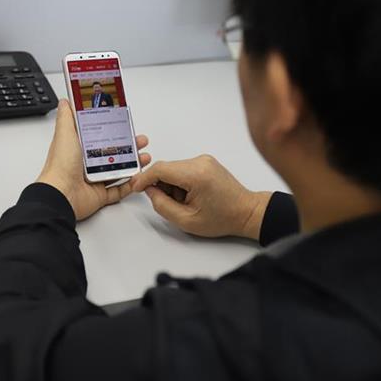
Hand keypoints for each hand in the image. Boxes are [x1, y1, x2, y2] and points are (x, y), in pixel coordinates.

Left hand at [36, 99, 151, 220]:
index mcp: (79, 149)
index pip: (100, 135)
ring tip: (144, 157)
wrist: (61, 195)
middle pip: (113, 152)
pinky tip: (138, 177)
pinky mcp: (100, 195)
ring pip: (118, 169)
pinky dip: (130, 185)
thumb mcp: (64, 134)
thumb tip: (66, 101)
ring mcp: (94, 179)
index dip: (113, 129)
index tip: (125, 123)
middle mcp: (86, 164)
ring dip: (133, 163)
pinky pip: (119, 191)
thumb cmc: (60, 166)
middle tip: (140, 140)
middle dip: (129, 146)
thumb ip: (67, 117)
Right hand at [130, 154, 270, 239]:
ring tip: (186, 202)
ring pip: (174, 169)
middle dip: (161, 186)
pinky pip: (183, 169)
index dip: (144, 178)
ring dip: (172, 185)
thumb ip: (162, 205)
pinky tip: (191, 195)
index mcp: (196, 175)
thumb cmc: (222, 218)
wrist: (246, 212)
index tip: (135, 187)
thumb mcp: (186, 220)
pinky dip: (180, 182)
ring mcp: (204, 160)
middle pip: (166, 168)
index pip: (160, 169)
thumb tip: (149, 191)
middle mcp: (200, 162)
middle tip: (170, 204)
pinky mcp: (206, 162)